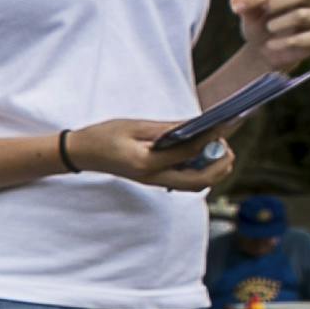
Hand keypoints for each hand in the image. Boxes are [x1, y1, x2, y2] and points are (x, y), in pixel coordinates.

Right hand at [65, 117, 235, 192]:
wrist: (81, 154)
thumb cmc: (104, 137)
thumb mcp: (136, 126)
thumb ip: (169, 128)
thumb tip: (199, 124)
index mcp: (146, 163)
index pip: (189, 152)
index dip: (212, 137)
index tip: (228, 123)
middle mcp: (153, 177)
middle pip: (200, 181)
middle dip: (220, 163)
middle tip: (224, 144)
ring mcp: (155, 181)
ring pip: (197, 184)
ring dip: (213, 169)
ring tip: (215, 147)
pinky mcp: (156, 179)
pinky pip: (187, 180)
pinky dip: (201, 169)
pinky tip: (201, 152)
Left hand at [234, 0, 309, 75]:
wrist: (265, 51)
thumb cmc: (260, 26)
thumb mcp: (250, 15)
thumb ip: (245, 5)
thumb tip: (235, 1)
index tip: (242, 5)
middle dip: (283, 0)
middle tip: (266, 9)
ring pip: (305, 14)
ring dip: (282, 22)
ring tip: (269, 28)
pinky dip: (287, 42)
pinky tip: (271, 45)